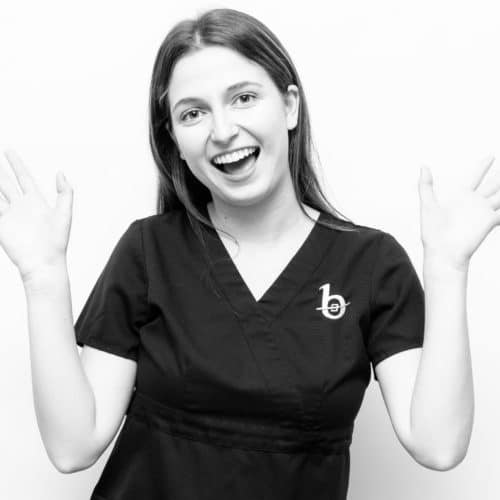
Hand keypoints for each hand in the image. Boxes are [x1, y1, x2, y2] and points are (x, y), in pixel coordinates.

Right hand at [0, 150, 72, 280]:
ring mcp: (10, 216)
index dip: (16, 164)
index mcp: (36, 202)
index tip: (8, 151)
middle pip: (6, 183)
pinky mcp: (2, 226)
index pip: (24, 178)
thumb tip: (60, 173)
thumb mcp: (64, 213)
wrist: (44, 263)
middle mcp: (21, 206)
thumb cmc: (57, 242)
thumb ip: (64, 192)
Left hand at [418, 155, 499, 270]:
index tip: (491, 156)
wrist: (442, 253)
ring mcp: (484, 213)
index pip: (475, 177)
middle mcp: (475, 203)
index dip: (483, 166)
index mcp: (461, 197)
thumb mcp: (428, 205)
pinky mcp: (490, 222)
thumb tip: (423, 166)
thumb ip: (426, 186)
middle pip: (493, 185)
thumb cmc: (433, 233)